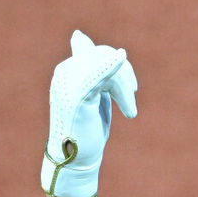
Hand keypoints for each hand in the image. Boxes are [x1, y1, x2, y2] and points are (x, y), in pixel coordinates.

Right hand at [41, 30, 137, 196]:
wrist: (76, 160)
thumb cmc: (86, 131)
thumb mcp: (92, 96)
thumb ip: (92, 71)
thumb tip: (79, 36)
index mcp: (68, 71)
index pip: (97, 51)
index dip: (118, 65)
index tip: (131, 88)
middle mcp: (65, 73)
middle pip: (103, 55)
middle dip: (124, 75)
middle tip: (132, 96)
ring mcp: (68, 83)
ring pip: (105, 66)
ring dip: (124, 88)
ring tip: (129, 110)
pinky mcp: (75, 96)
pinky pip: (96, 74)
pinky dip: (110, 66)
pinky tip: (121, 58)